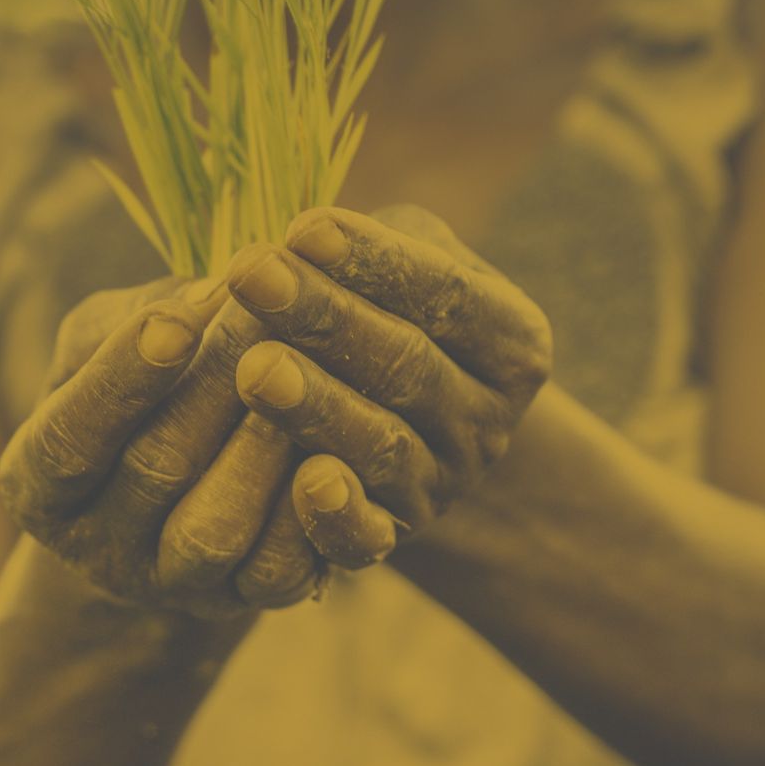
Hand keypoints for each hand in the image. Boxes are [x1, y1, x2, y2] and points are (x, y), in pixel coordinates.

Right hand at [0, 277, 327, 618]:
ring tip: (302, 372)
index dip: (120, 381)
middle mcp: (96, 548)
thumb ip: (132, 318)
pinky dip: (312, 512)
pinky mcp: (245, 602)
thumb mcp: (104, 344)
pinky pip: (281, 572)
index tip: (175, 321)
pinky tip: (337, 448)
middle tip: (266, 312)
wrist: (174, 494)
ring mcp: (172, 585)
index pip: (68, 440)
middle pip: (153, 473)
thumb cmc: (136, 388)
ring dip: (262, 447)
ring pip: (217, 530)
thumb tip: (208, 296)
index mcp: (38, 485)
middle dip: (213, 387)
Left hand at [225, 205, 553, 567]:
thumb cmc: (394, 315)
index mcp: (512, 340)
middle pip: (408, 366)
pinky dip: (339, 514)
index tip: (303, 228)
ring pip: (381, 446)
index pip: (447, 295)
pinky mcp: (390, 537)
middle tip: (252, 276)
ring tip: (253, 366)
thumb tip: (294, 244)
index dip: (375, 262)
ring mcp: (442, 485)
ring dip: (317, 406)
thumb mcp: (409, 264)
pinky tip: (304, 481)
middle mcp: (487, 420)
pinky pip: (366, 537)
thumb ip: (371, 249)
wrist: (414, 431)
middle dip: (325, 317)